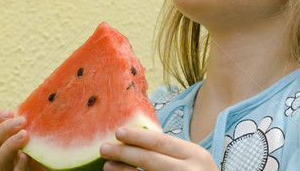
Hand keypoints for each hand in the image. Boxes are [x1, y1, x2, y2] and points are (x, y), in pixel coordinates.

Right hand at [0, 109, 48, 170]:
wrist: (45, 170)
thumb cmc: (40, 154)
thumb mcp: (33, 136)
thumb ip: (30, 123)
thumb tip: (38, 99)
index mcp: (2, 143)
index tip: (10, 111)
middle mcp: (0, 156)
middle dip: (5, 129)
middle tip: (21, 121)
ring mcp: (7, 169)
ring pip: (0, 157)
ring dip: (10, 145)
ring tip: (24, 135)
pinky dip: (19, 164)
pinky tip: (26, 156)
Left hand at [99, 127, 217, 170]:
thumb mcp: (194, 160)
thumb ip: (173, 151)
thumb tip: (137, 140)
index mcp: (195, 154)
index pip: (160, 141)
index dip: (137, 136)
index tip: (118, 132)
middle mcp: (189, 170)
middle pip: (149, 159)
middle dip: (124, 153)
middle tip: (104, 148)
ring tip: (107, 166)